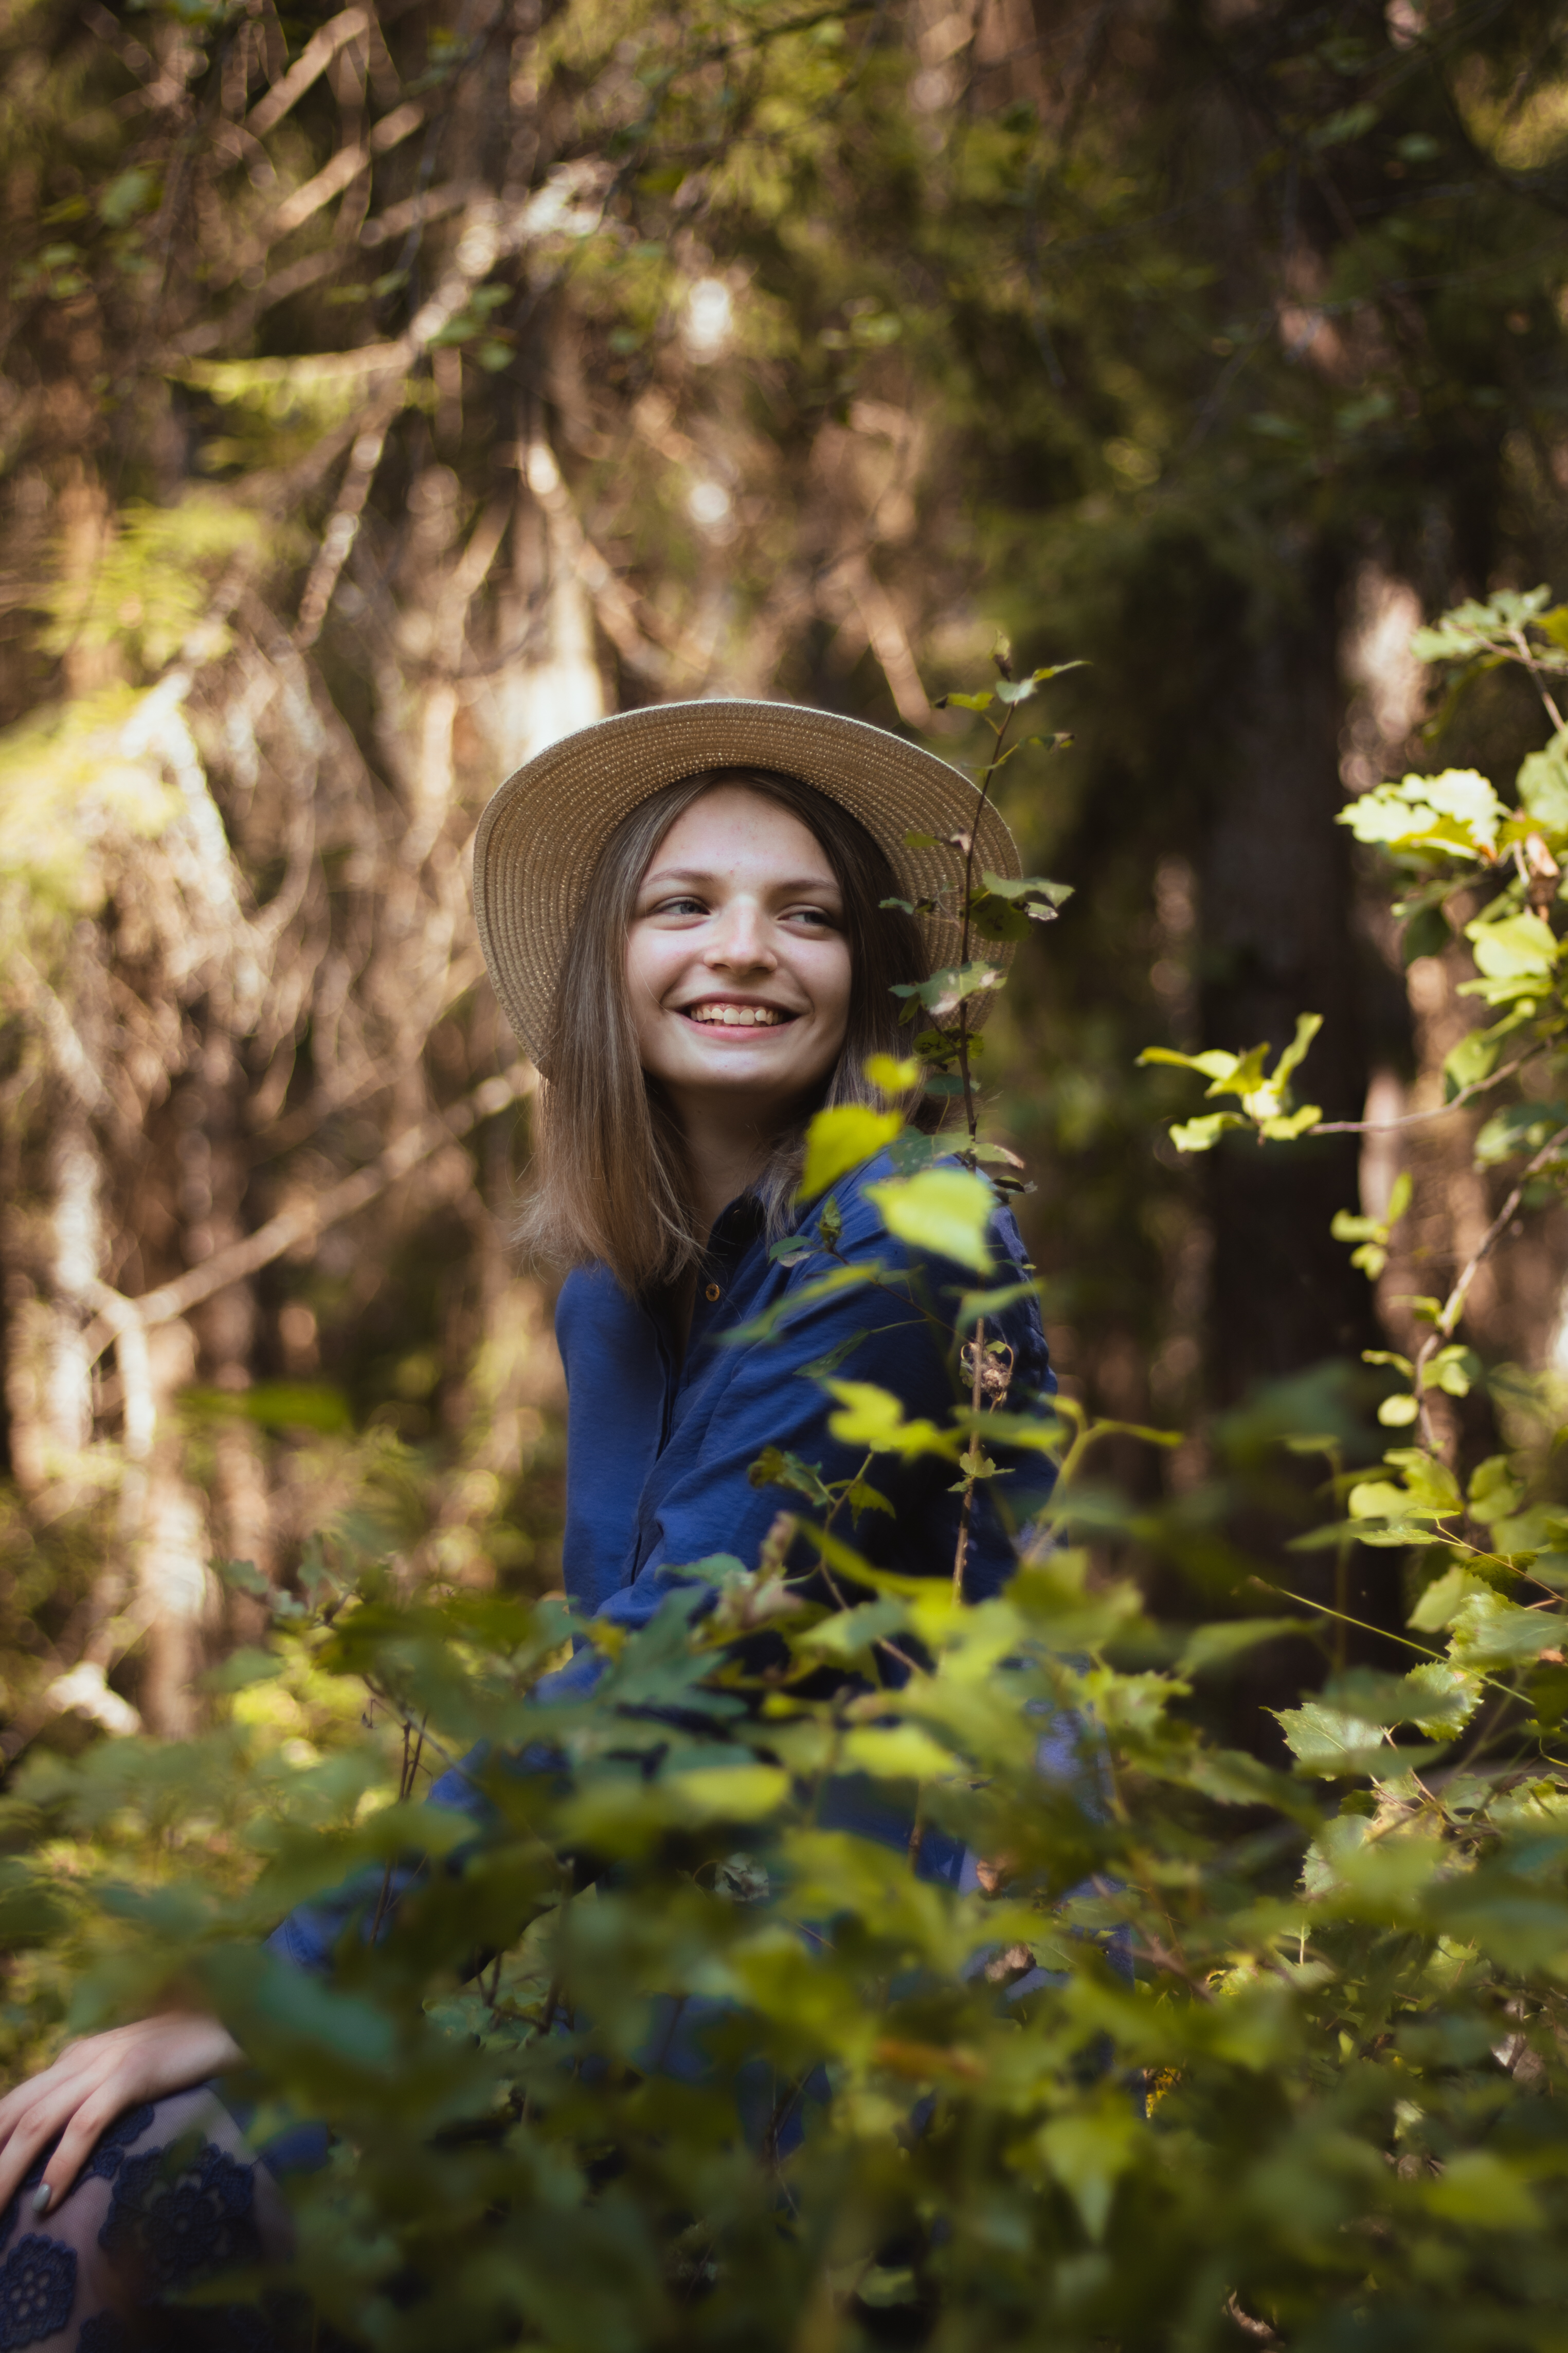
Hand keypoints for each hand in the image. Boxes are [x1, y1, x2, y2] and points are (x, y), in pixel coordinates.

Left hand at [0, 2012, 242, 2217]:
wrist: (238, 2015)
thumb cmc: (190, 2050)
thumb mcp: (132, 2070)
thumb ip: (99, 2090)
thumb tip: (73, 2132)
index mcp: (77, 2055)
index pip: (15, 2103)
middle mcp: (81, 2057)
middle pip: (14, 2114)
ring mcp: (107, 2063)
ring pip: (38, 2122)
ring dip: (7, 2170)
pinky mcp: (134, 2074)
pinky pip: (87, 2124)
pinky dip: (62, 2163)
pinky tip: (47, 2198)